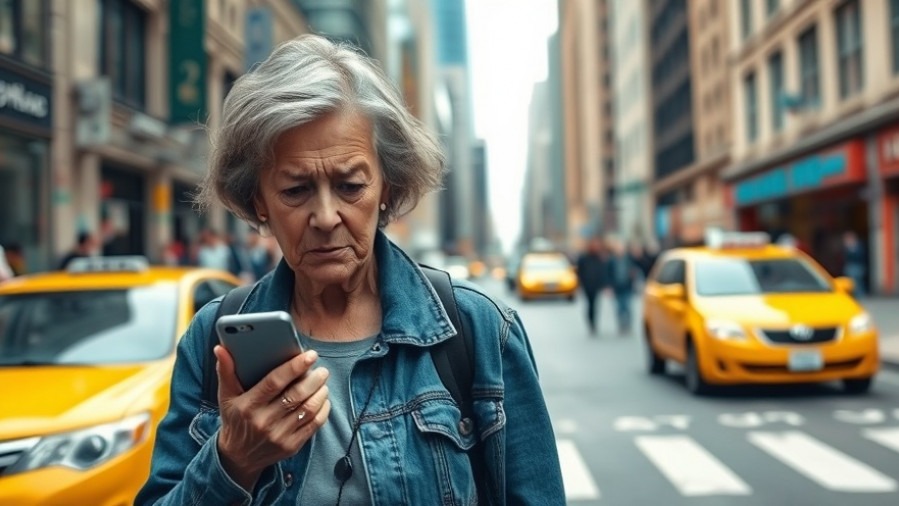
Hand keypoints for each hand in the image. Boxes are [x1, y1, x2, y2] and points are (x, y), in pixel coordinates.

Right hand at [213, 346, 330, 490]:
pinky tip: (323, 399)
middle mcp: (264, 421)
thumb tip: (220, 349)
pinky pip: (314, 425)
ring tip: (323, 382)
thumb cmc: (235, 420)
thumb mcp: (226, 397)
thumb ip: (226, 372)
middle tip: (322, 369)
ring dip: (320, 392)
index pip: (274, 382)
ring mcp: (279, 435)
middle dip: (314, 379)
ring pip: (308, 409)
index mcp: (249, 405)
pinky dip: (322, 409)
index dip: (294, 367)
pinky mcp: (291, 446)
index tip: (310, 355)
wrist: (238, 457)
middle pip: (296, 395)